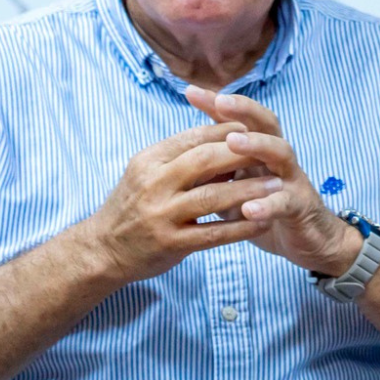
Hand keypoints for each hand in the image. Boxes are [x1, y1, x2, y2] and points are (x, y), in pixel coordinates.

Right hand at [78, 121, 277, 283]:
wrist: (102, 249)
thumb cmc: (134, 205)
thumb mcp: (149, 172)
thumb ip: (182, 157)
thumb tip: (226, 139)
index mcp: (149, 161)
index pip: (193, 137)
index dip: (227, 132)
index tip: (254, 130)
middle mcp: (153, 184)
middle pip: (205, 161)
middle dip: (243, 155)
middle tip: (272, 153)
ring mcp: (161, 215)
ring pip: (213, 196)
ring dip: (249, 190)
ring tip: (277, 185)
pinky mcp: (171, 243)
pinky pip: (214, 233)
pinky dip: (242, 227)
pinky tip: (263, 222)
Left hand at [184, 86, 360, 276]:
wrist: (307, 240)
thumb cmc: (266, 209)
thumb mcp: (236, 187)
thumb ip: (216, 171)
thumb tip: (179, 156)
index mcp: (260, 151)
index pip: (241, 120)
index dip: (218, 104)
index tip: (190, 91)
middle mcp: (278, 159)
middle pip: (266, 124)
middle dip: (244, 110)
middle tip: (220, 101)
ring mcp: (292, 180)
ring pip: (281, 153)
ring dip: (257, 145)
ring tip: (233, 142)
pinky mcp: (301, 207)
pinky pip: (286, 202)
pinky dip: (268, 204)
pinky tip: (248, 210)